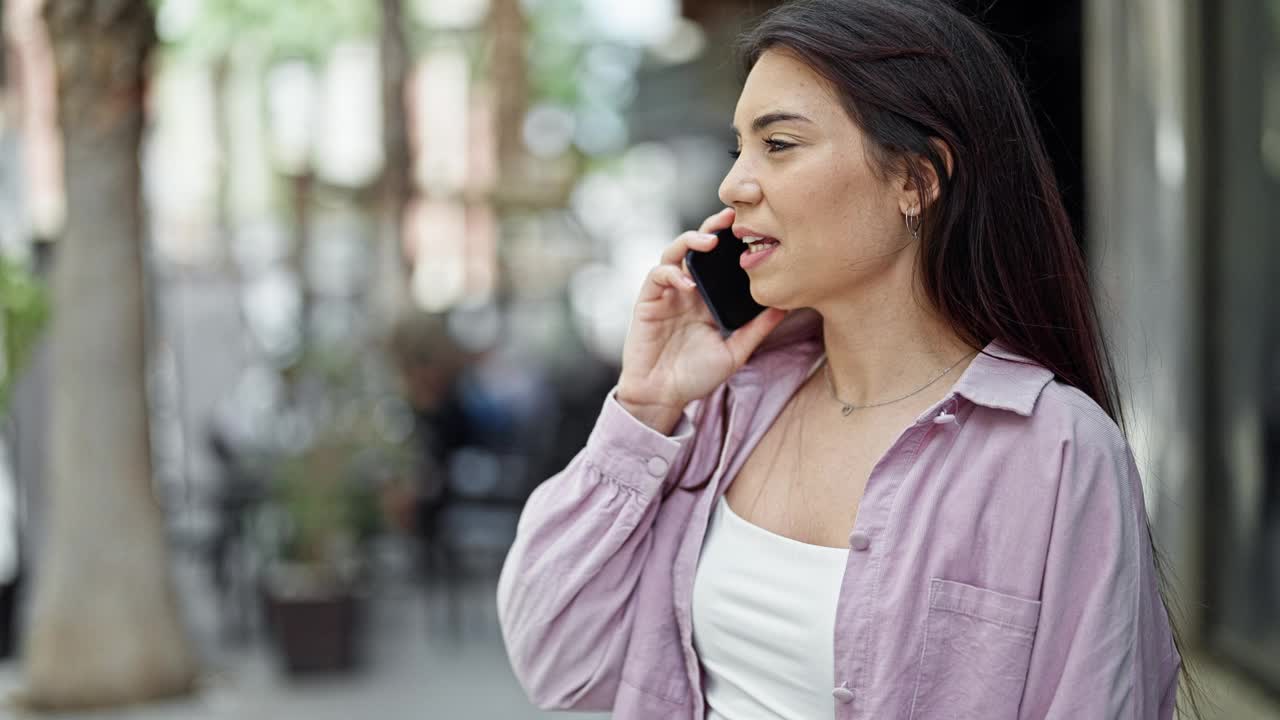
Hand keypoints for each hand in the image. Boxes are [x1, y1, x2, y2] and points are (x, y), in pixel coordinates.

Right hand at [616, 208, 786, 433]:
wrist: (662, 397)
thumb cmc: (695, 377)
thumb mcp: (734, 352)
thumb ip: (757, 329)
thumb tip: (786, 306)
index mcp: (708, 297)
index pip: (720, 261)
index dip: (732, 242)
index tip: (753, 228)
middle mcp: (688, 289)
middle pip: (697, 247)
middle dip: (712, 228)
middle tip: (731, 217)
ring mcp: (667, 293)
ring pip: (674, 252)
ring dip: (690, 241)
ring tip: (709, 242)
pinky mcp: (647, 301)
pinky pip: (657, 275)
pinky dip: (672, 273)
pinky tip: (688, 283)